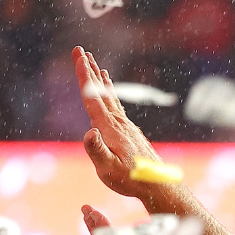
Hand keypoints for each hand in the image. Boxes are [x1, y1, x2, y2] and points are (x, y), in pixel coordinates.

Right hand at [72, 46, 171, 201]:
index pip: (92, 97)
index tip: (78, 55)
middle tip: (80, 50)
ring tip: (93, 64)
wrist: (156, 184)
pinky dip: (109, 92)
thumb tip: (88, 132)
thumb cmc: (130, 179)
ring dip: (99, 79)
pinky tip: (108, 90)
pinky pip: (115, 105)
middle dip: (89, 70)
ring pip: (108, 96)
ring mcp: (124, 125)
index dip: (83, 75)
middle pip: (100, 91)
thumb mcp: (108, 170)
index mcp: (109, 128)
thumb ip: (97, 151)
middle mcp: (118, 122)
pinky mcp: (128, 130)